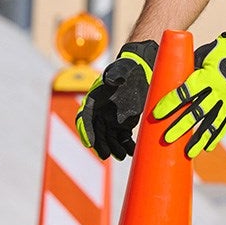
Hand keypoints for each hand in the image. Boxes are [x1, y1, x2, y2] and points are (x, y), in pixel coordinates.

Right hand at [75, 40, 158, 159]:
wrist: (140, 71)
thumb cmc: (126, 68)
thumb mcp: (121, 69)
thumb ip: (115, 74)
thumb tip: (112, 80)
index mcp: (94, 101)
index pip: (85, 119)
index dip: (86, 131)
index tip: (89, 143)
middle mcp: (100, 113)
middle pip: (97, 133)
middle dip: (100, 145)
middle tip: (105, 155)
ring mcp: (112, 120)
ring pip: (110, 138)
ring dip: (114, 148)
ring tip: (123, 155)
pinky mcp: (124, 124)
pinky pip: (123, 138)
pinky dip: (127, 146)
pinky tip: (133, 152)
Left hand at [152, 20, 225, 157]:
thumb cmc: (222, 50)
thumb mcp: (203, 56)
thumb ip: (189, 68)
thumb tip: (171, 79)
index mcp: (207, 76)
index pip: (184, 93)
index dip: (169, 104)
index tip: (156, 114)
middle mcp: (218, 91)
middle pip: (196, 112)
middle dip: (180, 127)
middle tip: (167, 138)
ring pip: (212, 123)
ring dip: (199, 139)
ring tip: (189, 153)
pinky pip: (224, 123)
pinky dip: (216, 136)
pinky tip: (207, 148)